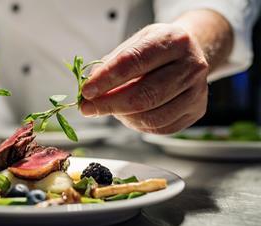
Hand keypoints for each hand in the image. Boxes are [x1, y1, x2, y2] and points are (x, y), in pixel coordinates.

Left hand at [80, 23, 208, 133]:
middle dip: (109, 104)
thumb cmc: (157, 49)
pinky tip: (127, 114)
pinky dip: (137, 125)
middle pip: (144, 95)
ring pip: (152, 116)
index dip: (107, 79)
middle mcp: (191, 65)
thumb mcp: (135, 43)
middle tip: (87, 108)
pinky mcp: (196, 110)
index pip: (133, 62)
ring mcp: (197, 91)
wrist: (190, 53)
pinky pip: (159, 128)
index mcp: (174, 40)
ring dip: (122, 116)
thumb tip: (90, 87)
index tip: (86, 91)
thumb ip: (112, 63)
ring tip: (108, 108)